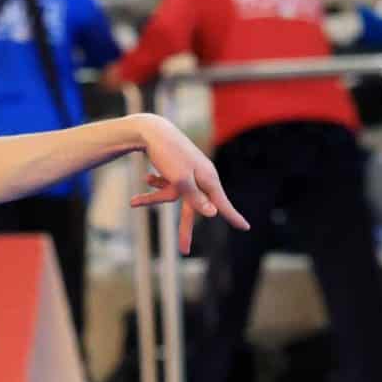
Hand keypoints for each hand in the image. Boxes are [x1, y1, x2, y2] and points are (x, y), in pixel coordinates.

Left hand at [125, 114, 249, 252]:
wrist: (151, 130)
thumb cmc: (168, 155)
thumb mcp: (181, 181)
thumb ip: (196, 199)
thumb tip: (213, 213)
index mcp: (207, 179)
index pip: (222, 204)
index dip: (234, 217)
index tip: (246, 228)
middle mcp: (201, 177)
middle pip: (194, 208)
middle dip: (184, 229)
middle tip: (184, 251)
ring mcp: (189, 173)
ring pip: (175, 196)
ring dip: (155, 197)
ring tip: (134, 201)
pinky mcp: (177, 168)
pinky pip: (168, 184)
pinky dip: (156, 184)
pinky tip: (145, 178)